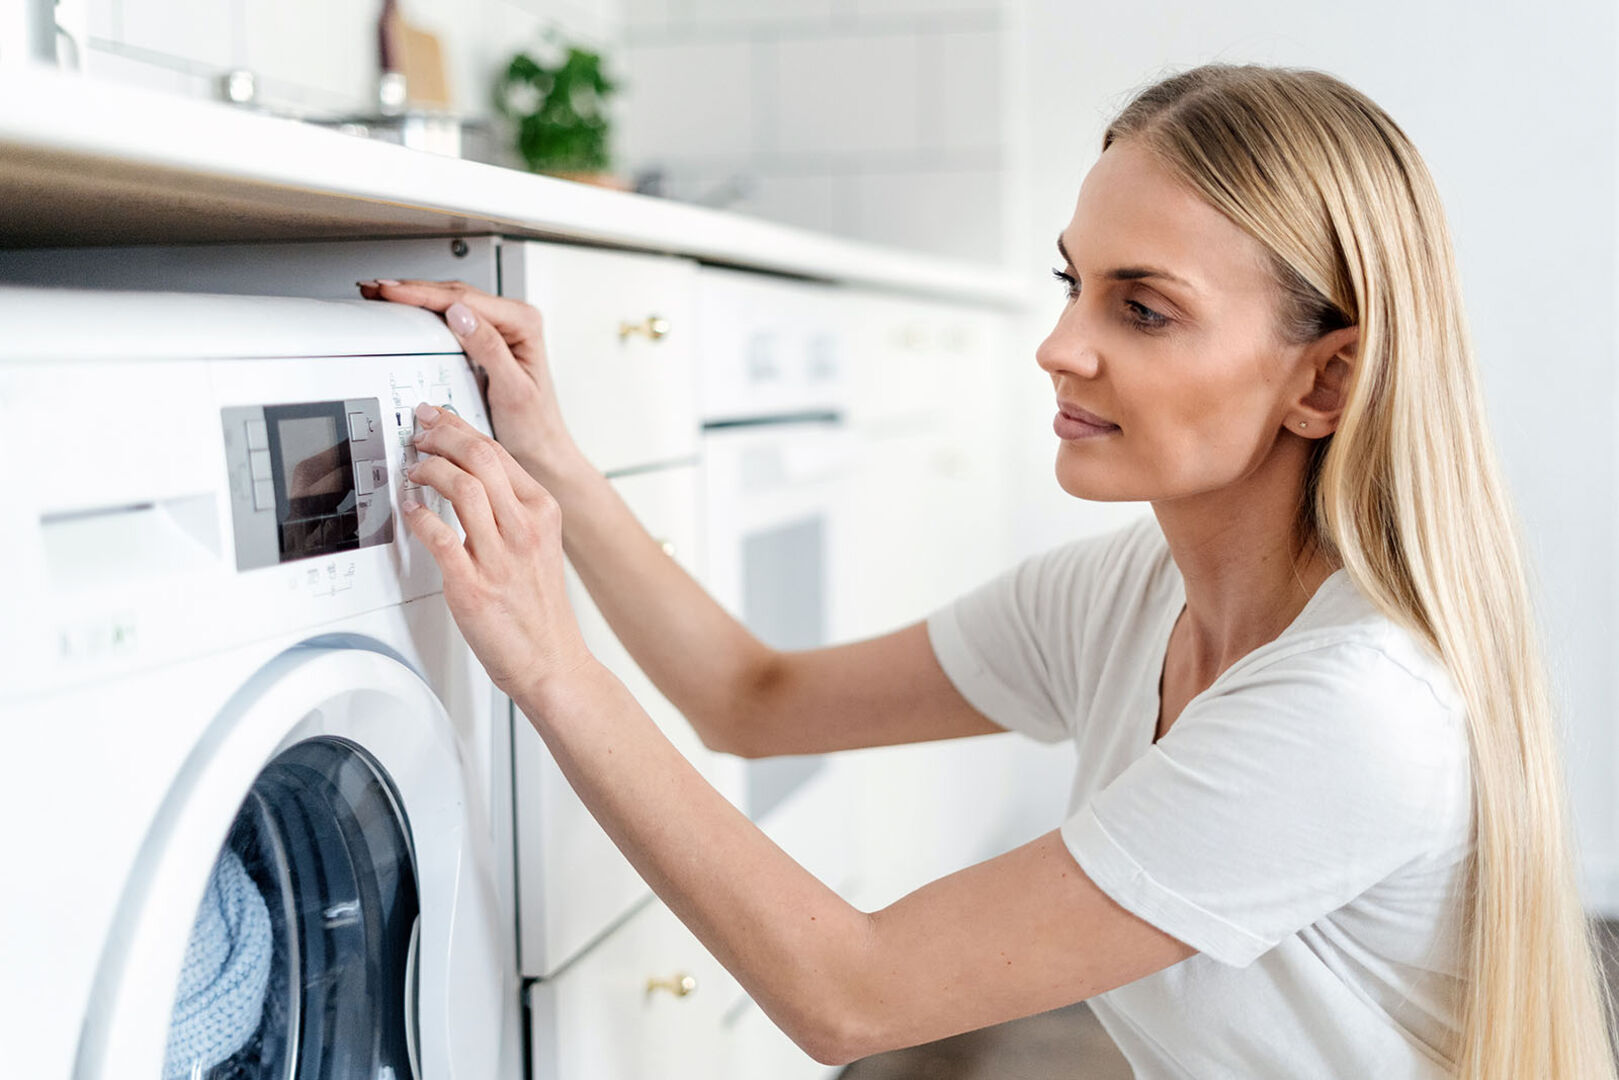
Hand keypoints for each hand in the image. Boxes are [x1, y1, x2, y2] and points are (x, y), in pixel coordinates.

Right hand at [359, 278, 589, 488]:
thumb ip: (488, 349)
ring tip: (384, 294)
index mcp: (524, 324)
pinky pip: (453, 319)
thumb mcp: (512, 389)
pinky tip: (408, 311)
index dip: (424, 294)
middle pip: (456, 293)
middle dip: (413, 290)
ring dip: (417, 298)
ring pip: (452, 302)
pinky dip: (428, 314)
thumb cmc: (534, 427)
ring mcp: (501, 329)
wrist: (540, 450)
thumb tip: (460, 314)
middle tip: (376, 289)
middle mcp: (515, 321)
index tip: (393, 292)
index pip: (466, 299)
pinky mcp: (488, 341)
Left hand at [401, 400, 595, 700]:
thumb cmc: (539, 608)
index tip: (437, 419)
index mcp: (543, 513)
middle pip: (480, 458)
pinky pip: (440, 538)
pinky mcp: (474, 586)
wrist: (551, 660)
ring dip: (429, 470)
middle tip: (419, 433)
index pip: (498, 452)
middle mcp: (524, 529)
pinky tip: (410, 510)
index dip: (460, 428)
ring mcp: (500, 557)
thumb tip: (473, 475)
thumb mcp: (539, 545)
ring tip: (413, 470)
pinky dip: (419, 517)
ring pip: (463, 487)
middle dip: (442, 435)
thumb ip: (511, 509)